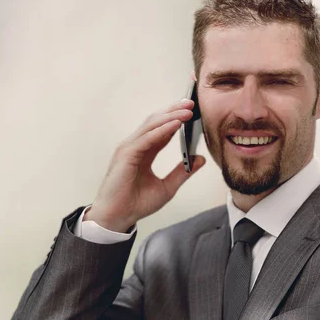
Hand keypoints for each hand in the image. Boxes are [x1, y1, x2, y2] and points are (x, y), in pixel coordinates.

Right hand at [85, 99, 205, 231]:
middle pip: (157, 122)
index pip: (162, 130)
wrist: (118, 217)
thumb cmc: (136, 204)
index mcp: (145, 152)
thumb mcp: (167, 187)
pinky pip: (147, 138)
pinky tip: (176, 124)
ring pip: (152, 126)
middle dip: (174, 110)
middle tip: (192, 103)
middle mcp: (136, 146)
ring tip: (188, 111)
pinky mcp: (126, 154)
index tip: (193, 111)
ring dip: (171, 116)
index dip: (177, 119)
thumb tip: (200, 159)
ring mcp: (130, 148)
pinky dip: (162, 130)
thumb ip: (183, 172)